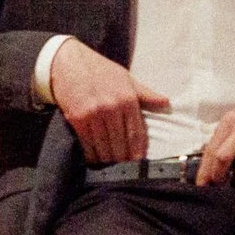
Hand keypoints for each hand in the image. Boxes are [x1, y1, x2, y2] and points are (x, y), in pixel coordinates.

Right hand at [48, 40, 167, 166]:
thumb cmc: (100, 70)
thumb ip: (145, 94)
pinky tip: (95, 160)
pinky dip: (92, 155)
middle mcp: (112, 108)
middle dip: (123, 160)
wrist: (68, 63)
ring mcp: (94, 114)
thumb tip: (166, 102)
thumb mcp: (126, 78)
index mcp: (128, 99)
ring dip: (108, 160)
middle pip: (121, 144)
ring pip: (105, 146)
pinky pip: (88, 144)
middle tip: (125, 171)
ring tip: (111, 168)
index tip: (139, 164)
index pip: (137, 133)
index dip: (138, 152)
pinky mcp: (78, 119)